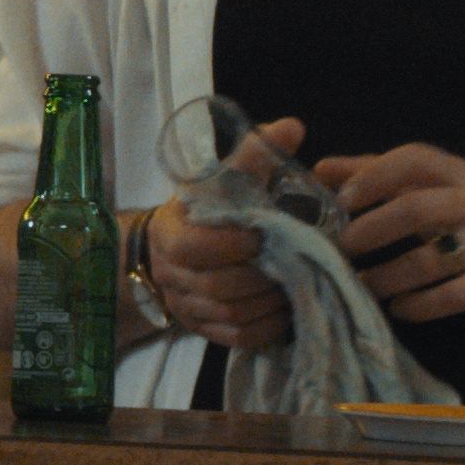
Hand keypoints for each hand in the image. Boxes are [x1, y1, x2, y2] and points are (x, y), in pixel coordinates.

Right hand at [144, 116, 301, 350]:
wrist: (168, 249)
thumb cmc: (205, 209)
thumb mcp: (221, 178)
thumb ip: (253, 156)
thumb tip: (292, 127)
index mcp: (170, 233)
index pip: (193, 248)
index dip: (230, 245)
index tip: (263, 234)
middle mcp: (172, 274)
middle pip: (218, 286)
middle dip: (261, 277)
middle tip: (292, 263)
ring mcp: (186, 305)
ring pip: (231, 314)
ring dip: (269, 302)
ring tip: (295, 285)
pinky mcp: (202, 328)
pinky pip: (237, 337)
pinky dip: (267, 326)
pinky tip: (285, 309)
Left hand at [313, 144, 464, 324]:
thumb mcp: (434, 191)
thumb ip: (380, 177)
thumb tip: (320, 170)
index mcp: (458, 174)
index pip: (415, 160)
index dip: (374, 175)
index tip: (341, 199)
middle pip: (417, 209)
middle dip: (372, 229)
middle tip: (342, 248)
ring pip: (431, 259)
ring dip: (388, 276)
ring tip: (360, 285)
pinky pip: (453, 296)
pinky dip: (419, 305)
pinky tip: (398, 309)